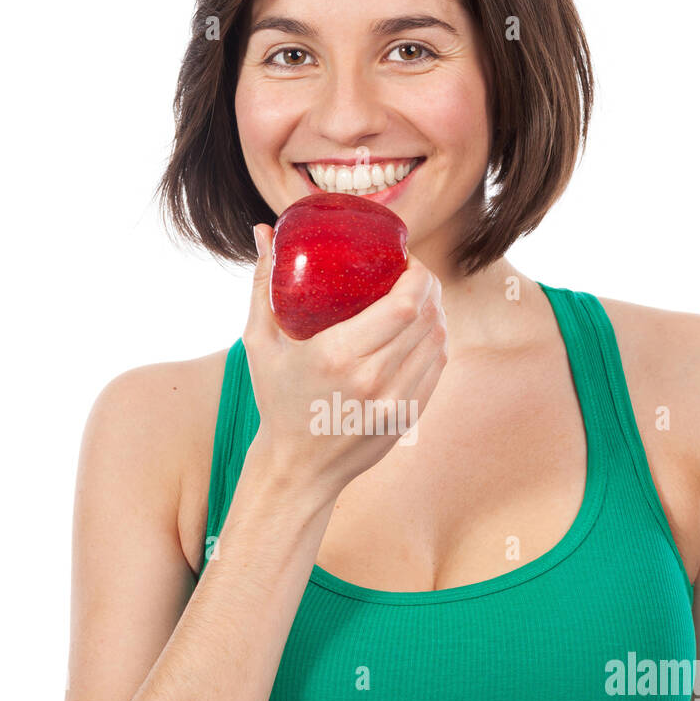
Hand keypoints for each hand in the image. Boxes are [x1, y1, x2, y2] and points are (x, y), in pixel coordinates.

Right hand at [242, 223, 447, 499]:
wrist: (296, 468)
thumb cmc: (276, 401)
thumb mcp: (260, 343)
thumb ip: (263, 285)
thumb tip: (262, 232)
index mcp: (336, 356)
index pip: (404, 305)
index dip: (418, 276)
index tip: (407, 260)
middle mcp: (371, 380)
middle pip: (427, 318)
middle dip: (430, 287)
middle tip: (415, 274)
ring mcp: (394, 403)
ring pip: (438, 341)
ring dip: (437, 313)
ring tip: (422, 299)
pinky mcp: (407, 418)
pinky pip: (437, 368)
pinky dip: (436, 342)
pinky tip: (425, 331)